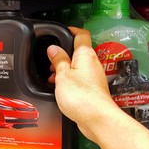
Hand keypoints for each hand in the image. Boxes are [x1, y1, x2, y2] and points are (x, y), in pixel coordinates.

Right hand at [47, 27, 119, 142]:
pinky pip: (80, 80)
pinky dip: (70, 81)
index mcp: (85, 55)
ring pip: (78, 67)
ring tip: (53, 78)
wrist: (97, 118)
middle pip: (78, 52)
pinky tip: (61, 90)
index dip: (71, 30)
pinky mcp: (93, 90)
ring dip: (65, 70)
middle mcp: (93, 64)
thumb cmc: (82, 96)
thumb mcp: (62, 75)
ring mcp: (94, 77)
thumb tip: (53, 48)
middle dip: (63, 55)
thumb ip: (58, 60)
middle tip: (51, 61)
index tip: (62, 32)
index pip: (81, 35)